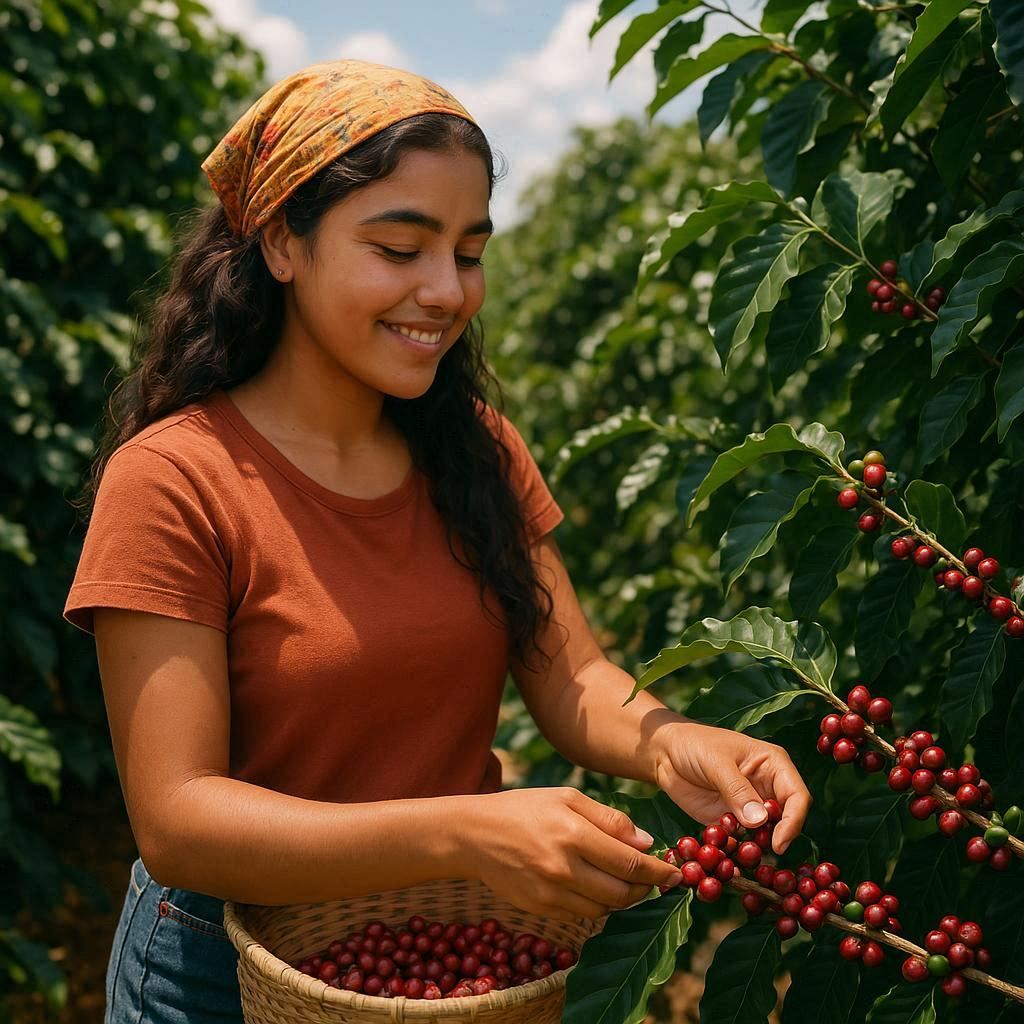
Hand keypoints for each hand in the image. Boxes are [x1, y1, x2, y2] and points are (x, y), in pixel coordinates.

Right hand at [460, 787, 682, 921]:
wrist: (476, 834)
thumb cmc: (525, 808)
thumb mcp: (567, 798)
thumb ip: (609, 819)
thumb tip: (647, 842)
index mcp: (573, 834)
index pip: (629, 862)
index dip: (658, 871)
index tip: (677, 873)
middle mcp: (563, 868)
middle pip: (622, 893)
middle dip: (647, 890)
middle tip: (658, 880)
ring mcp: (551, 893)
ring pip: (605, 909)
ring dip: (625, 900)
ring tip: (630, 884)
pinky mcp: (541, 909)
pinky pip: (582, 915)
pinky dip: (599, 906)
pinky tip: (600, 889)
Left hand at [652, 720, 811, 853]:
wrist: (664, 753)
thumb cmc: (694, 744)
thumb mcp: (715, 762)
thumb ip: (737, 789)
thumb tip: (759, 821)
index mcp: (773, 765)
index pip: (797, 796)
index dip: (793, 821)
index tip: (779, 842)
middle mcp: (767, 788)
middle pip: (785, 821)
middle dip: (776, 839)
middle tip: (758, 855)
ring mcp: (750, 807)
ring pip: (765, 835)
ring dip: (755, 849)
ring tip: (739, 858)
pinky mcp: (732, 822)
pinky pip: (741, 842)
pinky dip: (735, 852)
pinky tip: (724, 858)